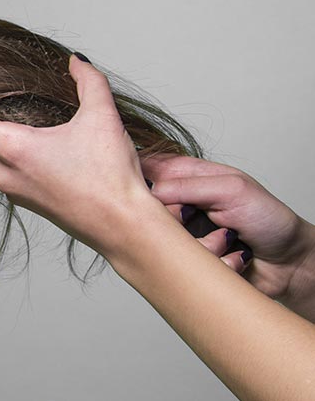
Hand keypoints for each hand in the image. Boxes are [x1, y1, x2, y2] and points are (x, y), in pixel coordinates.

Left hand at [0, 54, 171, 258]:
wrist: (124, 227)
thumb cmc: (110, 179)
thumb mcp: (102, 118)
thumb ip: (88, 81)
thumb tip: (75, 61)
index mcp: (12, 148)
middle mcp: (3, 172)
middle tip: (18, 99)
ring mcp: (12, 190)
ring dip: (9, 137)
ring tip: (40, 125)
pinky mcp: (24, 202)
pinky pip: (9, 171)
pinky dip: (20, 156)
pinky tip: (49, 150)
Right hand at [145, 154, 314, 311]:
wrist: (291, 264)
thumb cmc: (270, 220)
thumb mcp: (232, 190)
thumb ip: (187, 185)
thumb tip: (148, 192)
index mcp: (186, 175)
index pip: (144, 168)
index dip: (140, 180)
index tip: (155, 196)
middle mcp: (178, 202)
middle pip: (147, 208)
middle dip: (176, 219)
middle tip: (195, 219)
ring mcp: (181, 231)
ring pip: (162, 238)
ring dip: (201, 244)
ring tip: (227, 241)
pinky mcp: (185, 257)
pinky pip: (178, 262)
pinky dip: (209, 261)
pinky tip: (229, 258)